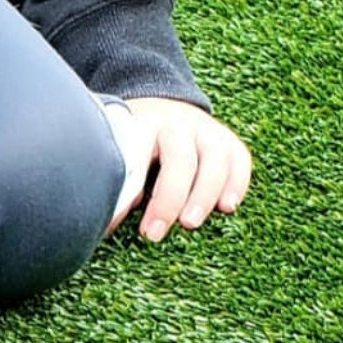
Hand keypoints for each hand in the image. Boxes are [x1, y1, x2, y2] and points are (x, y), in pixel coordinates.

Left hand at [105, 97, 251, 239]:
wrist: (163, 108)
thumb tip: (101, 225)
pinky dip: (236, 183)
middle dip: (168, 201)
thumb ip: (119, 183)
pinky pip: (240, 160)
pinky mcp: (228, 138)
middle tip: (155, 234)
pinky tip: (228, 207)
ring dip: (205, 194)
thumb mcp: (123, 152)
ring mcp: (206, 128)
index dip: (130, 196)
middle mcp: (177, 123)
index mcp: (141, 124)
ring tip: (191, 223)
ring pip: (214, 160)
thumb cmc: (136, 140)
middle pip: (180, 161)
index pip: (138, 159)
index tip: (120, 228)